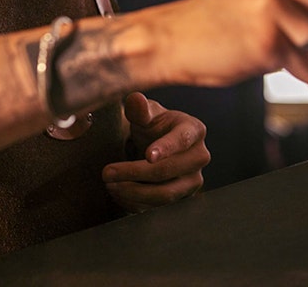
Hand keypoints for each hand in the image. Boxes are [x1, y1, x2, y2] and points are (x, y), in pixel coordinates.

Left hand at [102, 92, 208, 212]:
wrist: (160, 144)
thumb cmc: (154, 125)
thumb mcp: (146, 113)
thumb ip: (139, 108)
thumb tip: (135, 100)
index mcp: (194, 130)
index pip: (181, 140)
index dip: (165, 148)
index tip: (147, 155)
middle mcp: (199, 156)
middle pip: (168, 171)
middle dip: (134, 173)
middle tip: (107, 173)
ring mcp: (193, 180)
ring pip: (164, 194)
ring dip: (133, 192)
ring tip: (109, 185)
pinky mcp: (182, 198)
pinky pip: (159, 208)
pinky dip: (136, 204)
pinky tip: (118, 194)